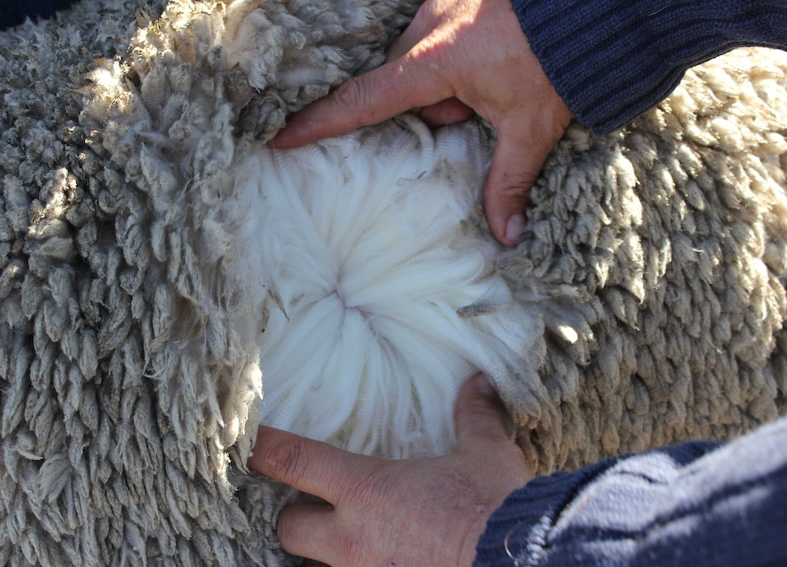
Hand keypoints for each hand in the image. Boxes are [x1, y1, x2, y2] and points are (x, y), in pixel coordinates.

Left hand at [248, 374, 533, 566]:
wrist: (522, 565)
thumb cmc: (498, 509)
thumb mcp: (487, 455)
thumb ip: (474, 416)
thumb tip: (479, 380)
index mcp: (367, 489)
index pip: (293, 459)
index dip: (262, 448)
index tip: (247, 441)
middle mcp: (351, 540)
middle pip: (287, 528)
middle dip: (294, 520)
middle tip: (313, 514)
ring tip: (328, 561)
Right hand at [271, 0, 571, 245]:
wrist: (594, 3)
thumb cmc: (558, 59)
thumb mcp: (532, 127)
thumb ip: (510, 181)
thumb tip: (507, 236)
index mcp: (436, 62)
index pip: (363, 100)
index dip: (319, 122)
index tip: (279, 137)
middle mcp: (427, 27)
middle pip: (398, 82)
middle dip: (429, 105)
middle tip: (473, 108)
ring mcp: (439, 3)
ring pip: (417, 58)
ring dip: (444, 79)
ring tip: (491, 79)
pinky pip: (434, 33)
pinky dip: (455, 52)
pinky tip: (491, 54)